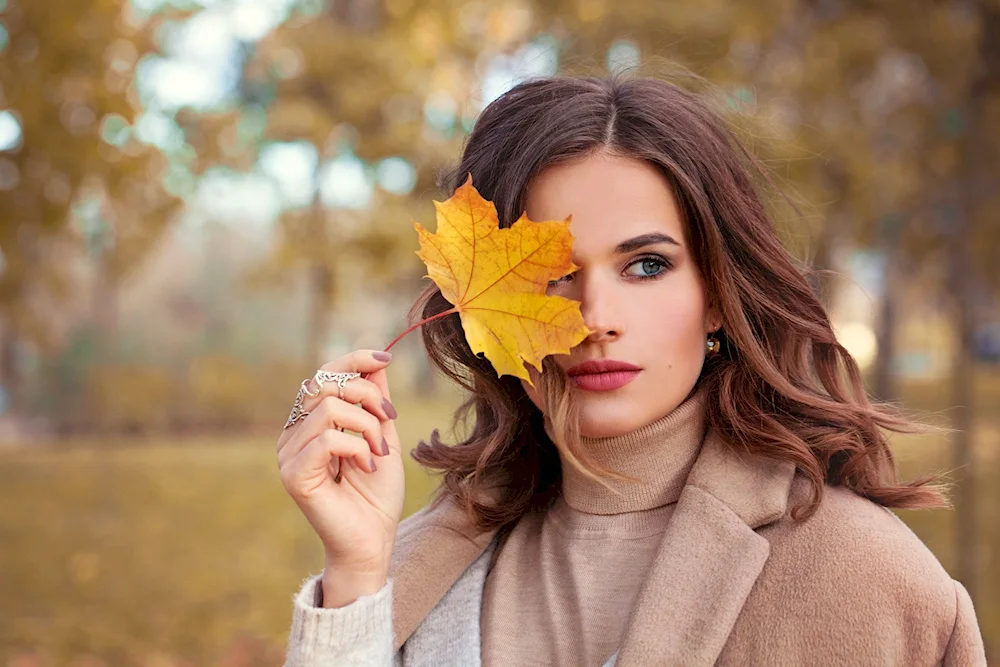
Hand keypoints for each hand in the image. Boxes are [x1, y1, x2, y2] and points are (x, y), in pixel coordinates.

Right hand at [277, 349, 404, 581]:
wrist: (373, 540)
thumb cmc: (376, 494)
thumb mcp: (383, 434)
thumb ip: (375, 399)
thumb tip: (376, 359)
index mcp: (310, 423)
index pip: (323, 374)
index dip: (353, 359)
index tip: (384, 359)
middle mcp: (293, 434)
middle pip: (326, 383)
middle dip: (368, 396)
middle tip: (388, 422)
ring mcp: (288, 454)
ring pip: (330, 409)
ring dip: (367, 427)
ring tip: (377, 452)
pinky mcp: (293, 475)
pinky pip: (327, 439)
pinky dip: (356, 448)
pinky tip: (366, 465)